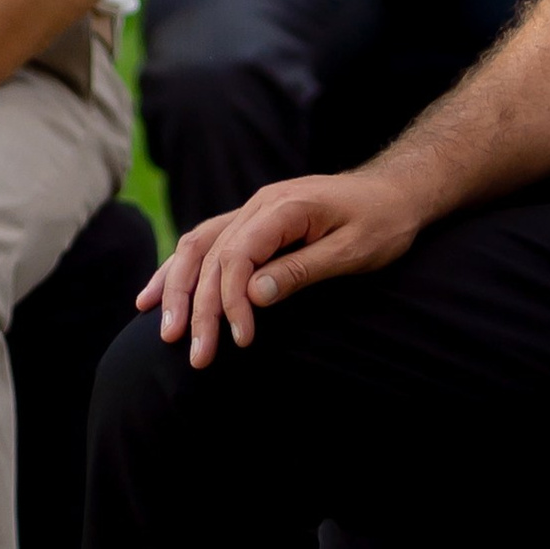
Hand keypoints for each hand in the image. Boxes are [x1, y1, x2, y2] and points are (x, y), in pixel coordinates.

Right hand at [139, 164, 426, 370]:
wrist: (395, 192)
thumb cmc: (382, 222)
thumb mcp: (353, 251)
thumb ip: (302, 270)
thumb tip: (254, 296)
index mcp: (283, 208)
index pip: (238, 256)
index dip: (232, 301)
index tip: (240, 341)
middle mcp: (259, 205)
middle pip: (211, 257)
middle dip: (198, 308)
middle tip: (197, 356)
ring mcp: (251, 211)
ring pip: (198, 248)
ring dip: (176, 289)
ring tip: (163, 330)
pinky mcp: (252, 223)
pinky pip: (204, 243)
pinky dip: (178, 269)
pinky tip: (154, 294)